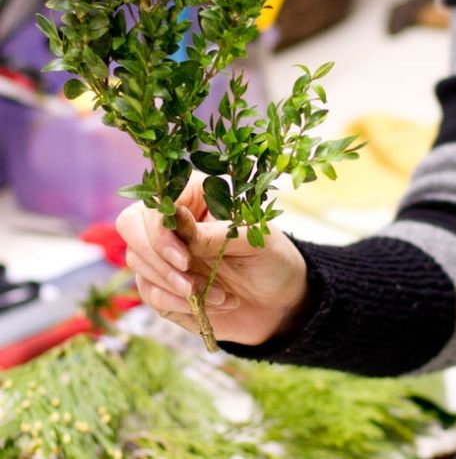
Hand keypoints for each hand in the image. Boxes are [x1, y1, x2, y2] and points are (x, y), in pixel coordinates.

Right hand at [115, 171, 310, 344]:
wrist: (279, 301)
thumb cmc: (271, 257)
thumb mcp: (251, 240)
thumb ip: (212, 232)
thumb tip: (176, 217)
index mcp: (194, 194)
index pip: (155, 201)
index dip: (160, 231)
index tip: (185, 259)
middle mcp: (173, 220)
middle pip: (132, 229)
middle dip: (159, 261)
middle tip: (192, 284)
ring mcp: (164, 252)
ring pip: (138, 263)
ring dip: (175, 286)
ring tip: (217, 294)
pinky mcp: (162, 284)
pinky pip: (150, 293)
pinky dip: (178, 304)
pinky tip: (212, 305)